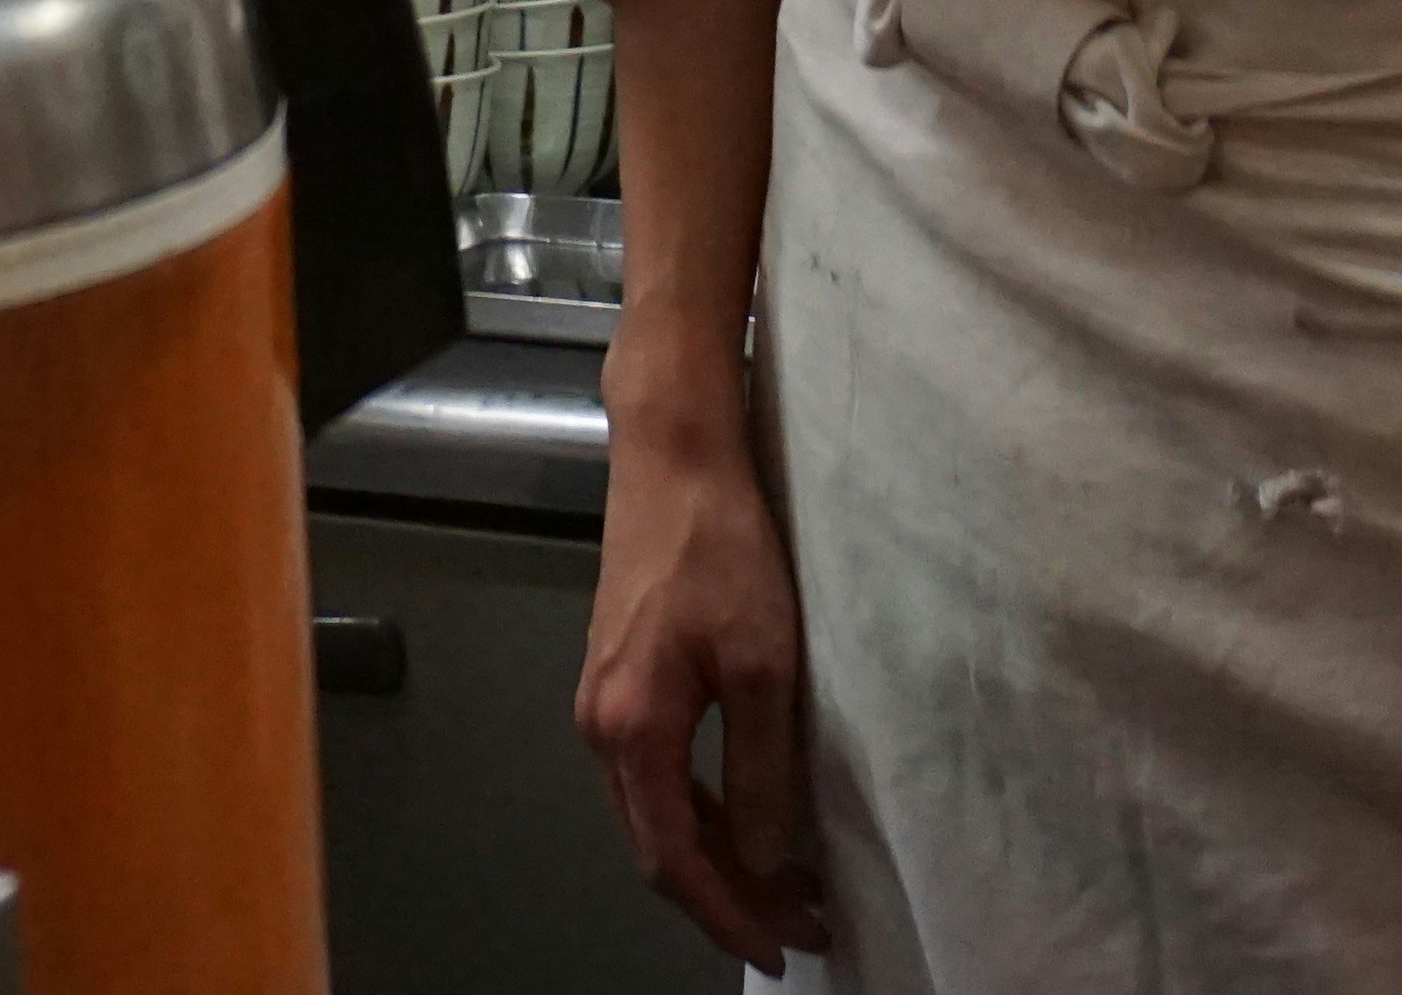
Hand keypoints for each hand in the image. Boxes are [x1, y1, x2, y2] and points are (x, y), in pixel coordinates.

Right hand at [575, 410, 829, 974]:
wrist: (672, 456)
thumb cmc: (717, 546)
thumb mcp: (763, 665)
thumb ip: (762, 770)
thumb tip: (771, 858)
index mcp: (629, 729)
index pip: (675, 859)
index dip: (729, 914)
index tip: (784, 944)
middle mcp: (599, 725)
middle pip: (656, 846)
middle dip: (727, 896)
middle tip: (801, 922)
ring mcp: (602, 700)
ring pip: (654, 812)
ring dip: (717, 856)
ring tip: (786, 881)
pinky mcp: (618, 677)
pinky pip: (654, 774)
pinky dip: (701, 811)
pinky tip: (746, 814)